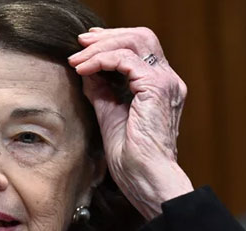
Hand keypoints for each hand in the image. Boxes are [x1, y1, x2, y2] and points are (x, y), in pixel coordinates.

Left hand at [68, 27, 193, 219]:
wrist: (146, 178)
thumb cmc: (131, 159)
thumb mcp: (111, 116)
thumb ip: (102, 92)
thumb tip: (87, 73)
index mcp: (160, 88)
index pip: (140, 49)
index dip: (112, 42)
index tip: (85, 47)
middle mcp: (168, 81)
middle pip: (140, 37)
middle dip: (106, 37)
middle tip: (80, 43)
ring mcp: (165, 82)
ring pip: (133, 42)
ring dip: (101, 46)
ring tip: (78, 59)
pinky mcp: (156, 87)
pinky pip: (125, 59)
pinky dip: (101, 60)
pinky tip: (84, 70)